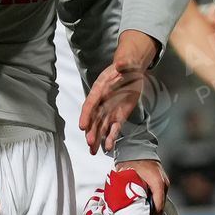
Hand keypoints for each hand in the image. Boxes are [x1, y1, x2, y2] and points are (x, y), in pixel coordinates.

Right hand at [80, 32, 159, 151]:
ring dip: (98, 139)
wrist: (132, 71)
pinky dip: (111, 138)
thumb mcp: (127, 62)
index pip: (90, 103)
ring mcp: (109, 110)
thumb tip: (121, 63)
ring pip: (101, 127)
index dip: (86, 115)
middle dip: (91, 131)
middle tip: (90, 143)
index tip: (82, 126)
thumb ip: (123, 64)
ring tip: (93, 152)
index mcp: (100, 89)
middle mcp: (101, 102)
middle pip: (94, 119)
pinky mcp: (118, 116)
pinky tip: (108, 148)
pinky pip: (113, 129)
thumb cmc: (126, 65)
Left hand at [117, 158, 168, 213]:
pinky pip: (159, 197)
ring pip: (160, 202)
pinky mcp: (162, 183)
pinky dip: (153, 204)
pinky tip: (144, 207)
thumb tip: (121, 207)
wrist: (138, 148)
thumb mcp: (127, 177)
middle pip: (160, 206)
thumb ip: (126, 191)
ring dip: (152, 210)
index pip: (158, 206)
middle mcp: (164, 184)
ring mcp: (164, 183)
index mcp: (157, 183)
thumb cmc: (132, 161)